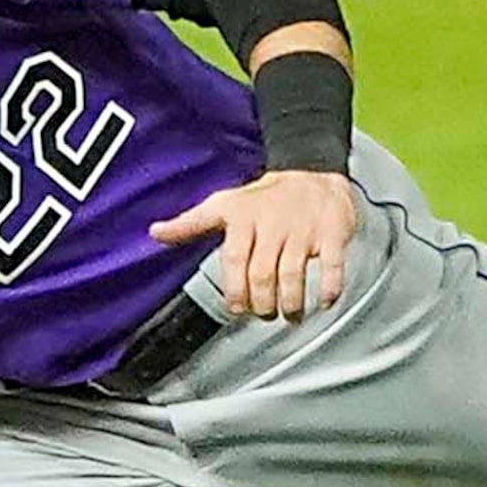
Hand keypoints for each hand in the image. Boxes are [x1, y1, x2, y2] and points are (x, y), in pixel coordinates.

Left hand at [150, 170, 360, 319]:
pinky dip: (330, 287)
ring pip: (293, 274)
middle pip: (262, 274)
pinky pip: (332, 264)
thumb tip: (154, 233)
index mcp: (243, 219)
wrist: (312, 171)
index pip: (233, 259)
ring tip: (290, 315)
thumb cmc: (264, 198)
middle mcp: (272, 224)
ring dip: (291, 303)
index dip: (235, 290)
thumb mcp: (223, 205)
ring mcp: (303, 229)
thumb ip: (190, 223)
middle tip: (265, 314)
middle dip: (262, 303)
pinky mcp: (332, 232)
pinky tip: (324, 301)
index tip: (237, 308)